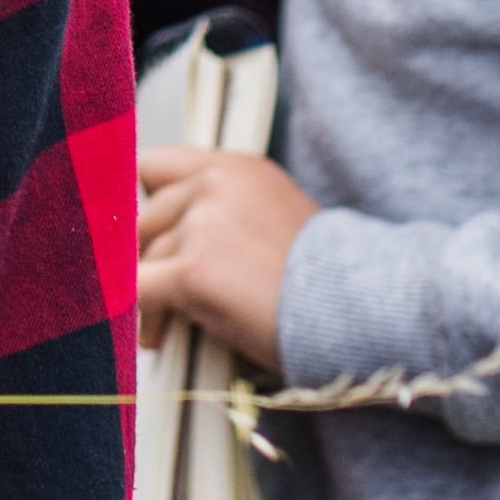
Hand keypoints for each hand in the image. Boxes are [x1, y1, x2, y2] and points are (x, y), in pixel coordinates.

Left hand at [140, 141, 313, 361]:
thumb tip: (177, 239)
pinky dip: (142, 316)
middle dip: (146, 254)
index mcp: (237, 168)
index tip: (149, 234)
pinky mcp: (193, 271)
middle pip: (144, 216)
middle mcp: (215, 185)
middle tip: (156, 289)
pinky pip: (140, 292)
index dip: (149, 202)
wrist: (359, 307)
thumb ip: (228, 213)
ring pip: (144, 258)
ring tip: (162, 325)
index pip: (157, 165)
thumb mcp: (277, 218)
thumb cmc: (328, 278)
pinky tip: (156, 335)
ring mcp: (202, 225)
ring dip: (147, 295)